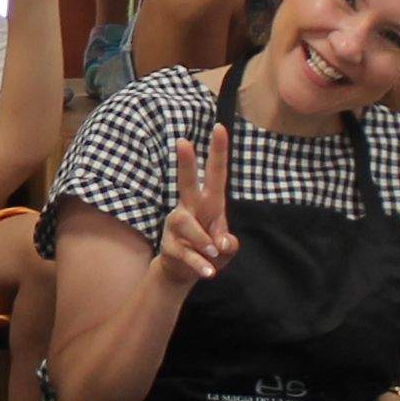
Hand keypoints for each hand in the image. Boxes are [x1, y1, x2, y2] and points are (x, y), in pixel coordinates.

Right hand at [151, 133, 235, 291]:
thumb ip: (229, 243)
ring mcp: (177, 227)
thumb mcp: (226, 248)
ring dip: (202, 239)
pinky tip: (209, 272)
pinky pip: (186, 253)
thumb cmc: (207, 252)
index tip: (220, 127)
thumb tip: (223, 241)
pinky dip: (198, 264)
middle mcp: (189, 209)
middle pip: (186, 183)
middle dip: (186, 162)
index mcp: (207, 203)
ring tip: (213, 252)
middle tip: (182, 141)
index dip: (218, 152)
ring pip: (187, 224)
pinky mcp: (170, 247)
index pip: (215, 174)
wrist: (181, 273)